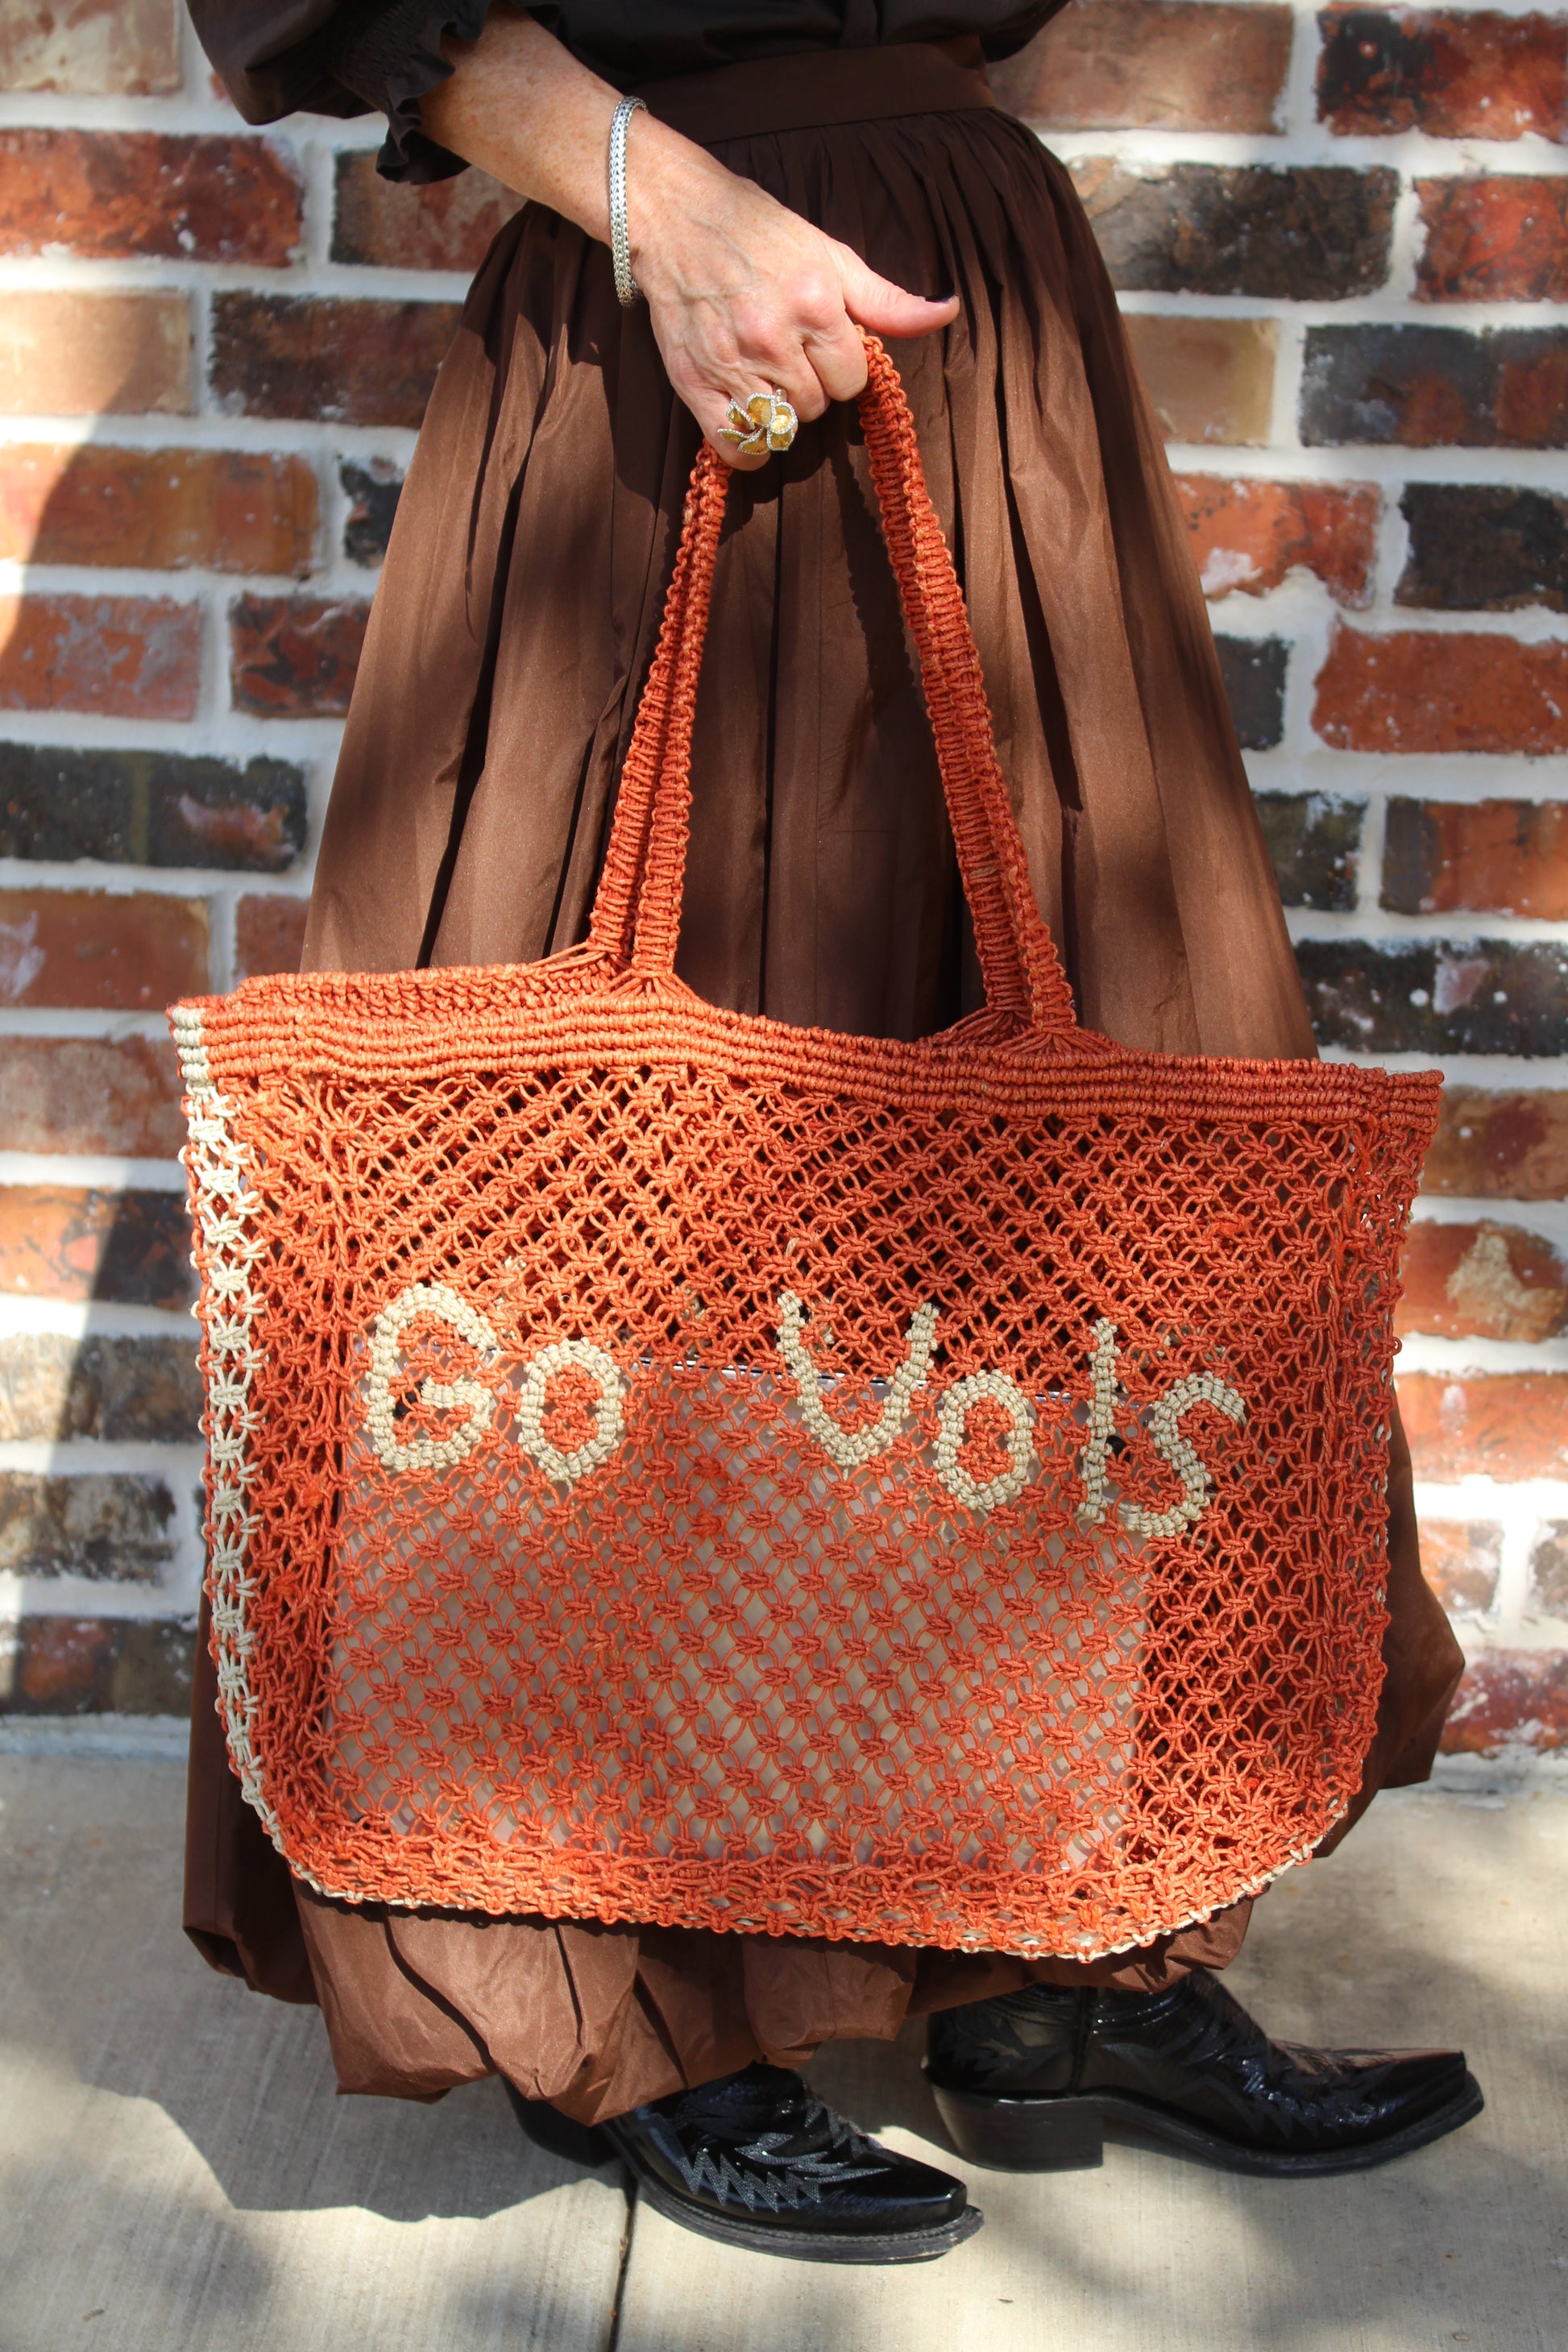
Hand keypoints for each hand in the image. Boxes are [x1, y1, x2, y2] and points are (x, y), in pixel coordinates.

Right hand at [420, 10, 957, 468]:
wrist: (675, 216)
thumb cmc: (757, 230)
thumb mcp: (829, 253)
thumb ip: (886, 299)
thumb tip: (947, 313)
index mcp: (815, 303)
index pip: (852, 380)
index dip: (842, 368)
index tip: (822, 349)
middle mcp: (774, 336)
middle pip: (817, 407)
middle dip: (811, 388)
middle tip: (790, 357)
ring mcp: (732, 363)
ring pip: (782, 428)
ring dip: (781, 413)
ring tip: (767, 379)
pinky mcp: (693, 382)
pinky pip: (735, 447)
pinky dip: (748, 448)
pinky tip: (751, 424)